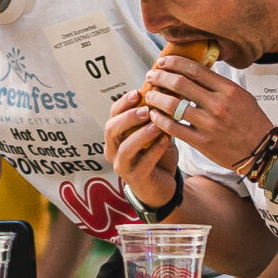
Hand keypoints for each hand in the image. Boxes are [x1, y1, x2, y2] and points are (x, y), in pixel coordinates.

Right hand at [105, 88, 179, 207]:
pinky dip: (155, 151)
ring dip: (141, 134)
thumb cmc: (157, 155)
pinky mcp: (135, 178)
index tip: (137, 92)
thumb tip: (166, 92)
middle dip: (128, 117)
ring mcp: (122, 166)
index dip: (123, 103)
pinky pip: (142, 163)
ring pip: (125, 148)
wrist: (163, 185)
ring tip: (157, 125)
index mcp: (115, 136)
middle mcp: (113, 150)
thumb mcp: (156, 133)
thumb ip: (156, 118)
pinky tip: (166, 141)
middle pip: (111, 130)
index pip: (112, 115)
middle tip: (146, 109)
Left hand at [139, 57, 273, 169]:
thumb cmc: (250, 122)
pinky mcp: (202, 142)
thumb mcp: (241, 96)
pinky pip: (173, 127)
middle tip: (151, 75)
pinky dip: (159, 119)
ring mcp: (209, 124)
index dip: (174, 63)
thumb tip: (194, 70)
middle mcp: (218, 105)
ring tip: (149, 95)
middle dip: (160, 77)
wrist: (261, 151)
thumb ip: (218, 84)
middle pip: (180, 83)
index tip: (163, 62)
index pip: (195, 69)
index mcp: (228, 90)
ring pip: (172, 105)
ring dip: (156, 97)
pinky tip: (154, 115)